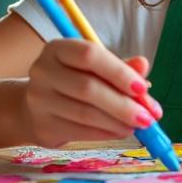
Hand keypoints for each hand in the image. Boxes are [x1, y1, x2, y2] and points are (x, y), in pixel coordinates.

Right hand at [22, 39, 160, 146]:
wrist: (34, 108)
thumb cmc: (73, 82)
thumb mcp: (95, 69)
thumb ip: (120, 67)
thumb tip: (143, 65)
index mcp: (58, 49)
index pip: (89, 55)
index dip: (119, 72)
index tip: (143, 88)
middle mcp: (44, 71)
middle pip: (88, 87)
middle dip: (123, 104)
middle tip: (148, 117)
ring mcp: (39, 100)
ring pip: (85, 113)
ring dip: (117, 122)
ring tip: (137, 126)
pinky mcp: (43, 126)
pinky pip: (80, 131)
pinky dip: (106, 133)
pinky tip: (120, 132)